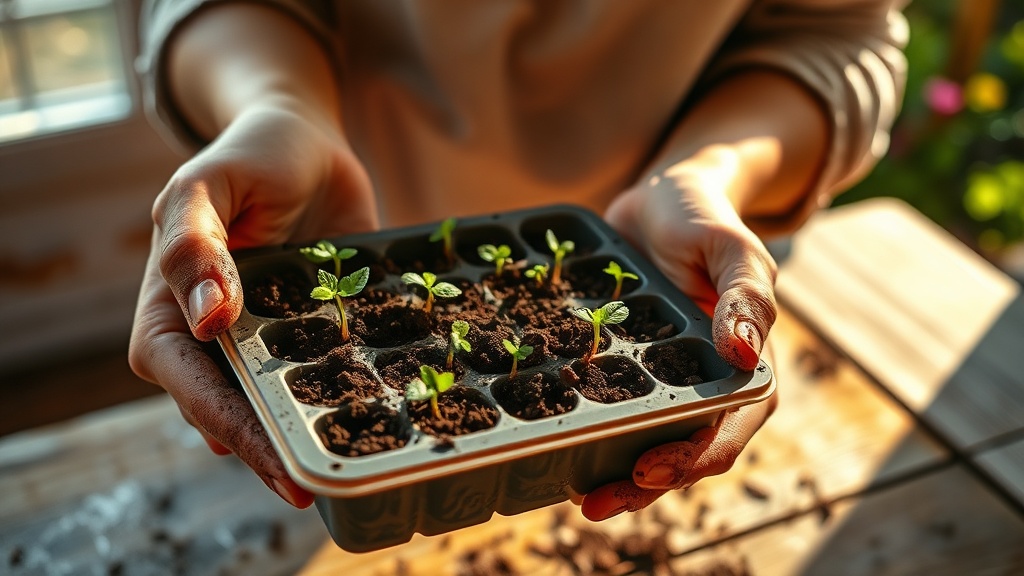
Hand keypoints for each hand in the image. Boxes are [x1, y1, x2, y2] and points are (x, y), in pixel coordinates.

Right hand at [128, 100, 377, 507]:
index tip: (272, 460)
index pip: (191, 384)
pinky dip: (346, 393)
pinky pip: (325, 369)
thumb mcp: (205, 185)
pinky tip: (375, 417)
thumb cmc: (245, 156)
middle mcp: (215, 338)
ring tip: (343, 472)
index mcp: (169, 311)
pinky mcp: (313, 331)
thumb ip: (194, 244)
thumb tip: (208, 321)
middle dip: (268, 449)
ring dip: (304, 435)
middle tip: (311, 488)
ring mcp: (265, 339)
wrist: (304, 141)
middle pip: (233, 409)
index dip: (229, 426)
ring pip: (277, 401)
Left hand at [582, 160, 778, 519]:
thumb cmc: (702, 218)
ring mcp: (671, 381)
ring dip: (618, 477)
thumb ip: (742, 296)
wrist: (661, 198)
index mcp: (746, 365)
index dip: (691, 457)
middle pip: (686, 450)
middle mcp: (710, 383)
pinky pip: (620, 411)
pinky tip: (563, 450)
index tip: (646, 471)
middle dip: (644, 485)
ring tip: (578, 497)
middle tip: (595, 504)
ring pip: (650, 442)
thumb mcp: (729, 246)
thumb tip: (744, 352)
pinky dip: (598, 436)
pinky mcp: (634, 370)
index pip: (728, 427)